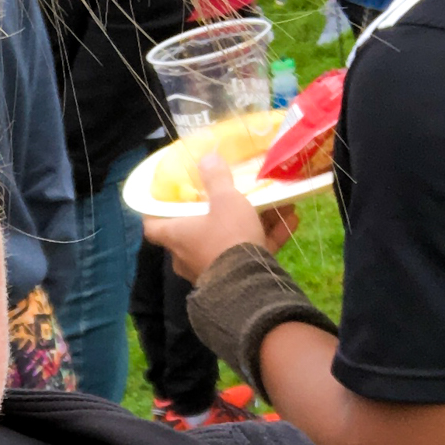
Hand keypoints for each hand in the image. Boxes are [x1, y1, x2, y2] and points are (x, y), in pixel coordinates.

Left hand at [142, 151, 274, 281]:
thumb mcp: (226, 200)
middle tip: (225, 197)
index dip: (155, 212)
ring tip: (274, 204)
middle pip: (195, 231)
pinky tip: (291, 220)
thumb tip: (207, 159)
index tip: (163, 198)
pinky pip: (248, 255)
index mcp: (176, 236)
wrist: (249, 285)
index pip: (153, 226)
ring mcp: (210, 270)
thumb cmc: (228, 237)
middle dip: (212, 214)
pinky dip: (267, 238)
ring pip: (227, 241)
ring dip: (249, 223)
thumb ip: (217, 179)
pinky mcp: (233, 281)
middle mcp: (187, 256)